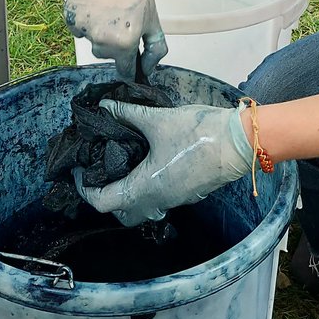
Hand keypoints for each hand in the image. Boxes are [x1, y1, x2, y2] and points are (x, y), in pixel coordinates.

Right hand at [63, 0, 166, 80]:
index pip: (124, 69)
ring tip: (109, 10)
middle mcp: (101, 39)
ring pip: (91, 42)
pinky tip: (96, 5)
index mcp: (123, 43)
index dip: (129, 64)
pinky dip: (86, 21)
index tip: (130, 55)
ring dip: (99, 33)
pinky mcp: (70, 16)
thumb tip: (147, 70)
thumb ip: (155, 51)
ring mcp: (83, 27)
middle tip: (122, 20)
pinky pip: (78, 30)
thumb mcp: (154, 22)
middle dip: (115, 44)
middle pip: (106, 56)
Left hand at [75, 101, 251, 224]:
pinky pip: (159, 199)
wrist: (239, 142)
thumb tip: (106, 106)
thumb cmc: (199, 134)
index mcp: (144, 188)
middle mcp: (158, 200)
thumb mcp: (157, 120)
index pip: (102, 202)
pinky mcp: (187, 192)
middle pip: (122, 213)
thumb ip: (127, 113)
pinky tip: (147, 162)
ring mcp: (174, 198)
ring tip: (121, 165)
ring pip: (142, 207)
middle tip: (99, 171)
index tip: (79, 170)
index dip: (84, 189)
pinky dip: (146, 187)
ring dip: (127, 193)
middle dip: (106, 196)